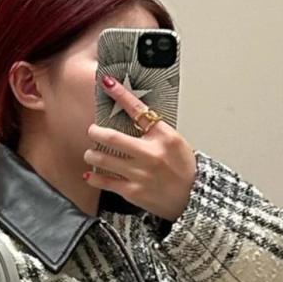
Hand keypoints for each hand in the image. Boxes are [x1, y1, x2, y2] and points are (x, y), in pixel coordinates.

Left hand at [84, 74, 196, 222]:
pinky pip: (105, 182)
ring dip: (92, 154)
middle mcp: (150, 154)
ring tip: (90, 153)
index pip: (138, 110)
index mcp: (164, 137)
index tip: (107, 83)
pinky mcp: (133, 191)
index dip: (120, 95)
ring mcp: (140, 174)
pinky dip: (93, 177)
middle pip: (113, 137)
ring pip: (104, 160)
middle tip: (92, 130)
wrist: (193, 198)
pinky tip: (89, 174)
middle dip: (96, 132)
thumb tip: (133, 117)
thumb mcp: (175, 142)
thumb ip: (154, 131)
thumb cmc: (184, 169)